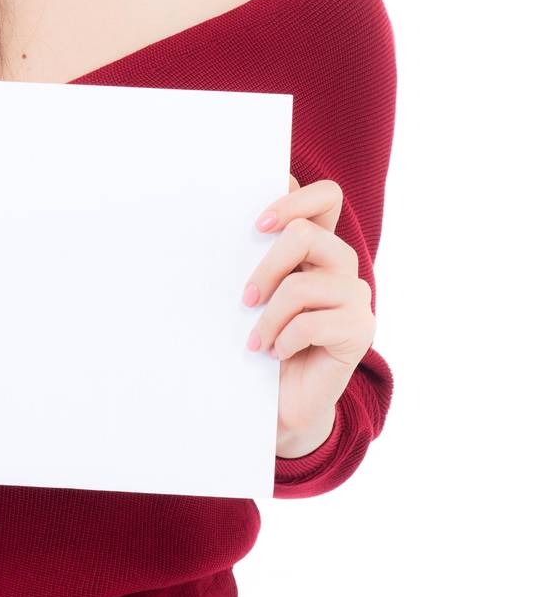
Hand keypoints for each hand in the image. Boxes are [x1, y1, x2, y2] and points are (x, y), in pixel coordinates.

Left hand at [242, 173, 375, 455]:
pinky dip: (283, 339)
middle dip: (266, 267)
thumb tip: (236, 221)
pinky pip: (311, 323)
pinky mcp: (360, 329)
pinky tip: (277, 353)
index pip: (326, 195)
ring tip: (255, 340)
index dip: (292, 201)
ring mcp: (356, 296)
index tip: (256, 226)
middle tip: (245, 299)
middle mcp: (342, 263)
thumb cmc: (266, 337)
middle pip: (306, 234)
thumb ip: (260, 254)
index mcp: (320, 244)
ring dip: (269, 317)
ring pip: (301, 285)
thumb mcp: (259, 291)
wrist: (285, 400)